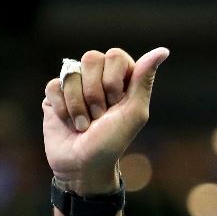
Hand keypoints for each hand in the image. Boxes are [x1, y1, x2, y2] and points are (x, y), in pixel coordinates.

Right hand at [42, 46, 168, 193]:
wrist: (83, 165)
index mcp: (122, 79)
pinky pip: (53, 86)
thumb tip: (163, 50)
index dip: (113, 80)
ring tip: (84, 124)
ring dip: (78, 105)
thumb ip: (144, 80)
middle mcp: (98, 77)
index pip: (115, 55)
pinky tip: (68, 122)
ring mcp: (75, 84)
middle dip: (95, 92)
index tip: (116, 104)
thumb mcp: (134, 113)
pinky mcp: (54, 94)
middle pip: (91, 58)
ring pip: (71, 73)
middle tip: (99, 116)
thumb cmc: (112, 142)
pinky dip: (62, 109)